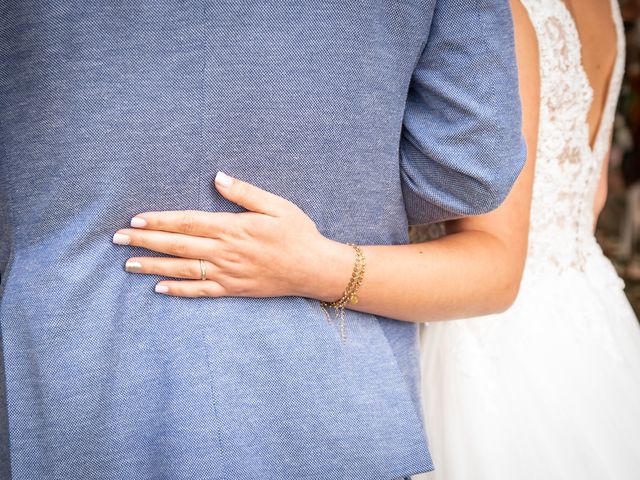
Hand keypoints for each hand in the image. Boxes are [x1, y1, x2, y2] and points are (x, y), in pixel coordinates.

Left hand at [112, 172, 352, 298]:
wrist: (314, 269)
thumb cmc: (298, 233)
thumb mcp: (276, 205)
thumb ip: (245, 192)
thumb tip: (218, 177)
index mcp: (233, 227)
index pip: (187, 222)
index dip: (159, 221)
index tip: (135, 220)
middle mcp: (225, 251)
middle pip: (177, 245)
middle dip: (145, 241)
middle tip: (117, 240)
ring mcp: (228, 273)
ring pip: (183, 269)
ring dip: (153, 266)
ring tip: (128, 264)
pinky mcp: (234, 289)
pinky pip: (201, 291)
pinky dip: (179, 291)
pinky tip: (159, 288)